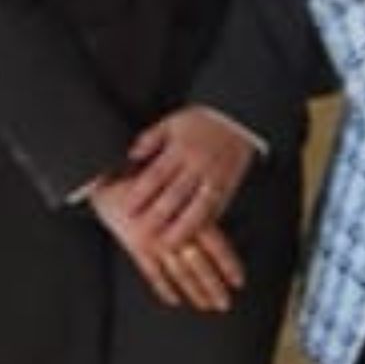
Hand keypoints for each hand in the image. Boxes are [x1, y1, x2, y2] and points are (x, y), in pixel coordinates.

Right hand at [90, 185, 242, 311]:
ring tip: (206, 305)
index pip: (215, 244)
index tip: (239, 281)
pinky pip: (151, 272)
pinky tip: (174, 301)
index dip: (228, 264)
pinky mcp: (135, 246)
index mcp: (188, 212)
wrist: (107, 173)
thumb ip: (197, 207)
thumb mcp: (178, 185)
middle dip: (213, 286)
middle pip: (198, 264)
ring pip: (177, 272)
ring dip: (193, 291)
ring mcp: (153, 240)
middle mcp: (172, 229)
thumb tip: (220, 223)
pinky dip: (163, 288)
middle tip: (225, 304)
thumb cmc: (149, 177)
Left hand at [98, 108, 259, 252]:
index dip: (141, 193)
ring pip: (198, 208)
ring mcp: (216, 177)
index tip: (127, 210)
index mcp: (180, 148)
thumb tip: (130, 155)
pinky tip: (195, 240)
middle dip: (157, 217)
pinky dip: (206, 225)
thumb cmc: (199, 122)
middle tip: (142, 235)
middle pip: (175, 195)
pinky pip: (218, 209)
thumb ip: (150, 139)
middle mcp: (198, 164)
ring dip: (182, 229)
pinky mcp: (229, 187)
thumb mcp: (172, 123)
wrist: (238, 118)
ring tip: (167, 245)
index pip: (156, 175)